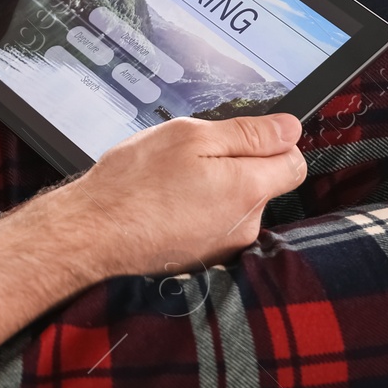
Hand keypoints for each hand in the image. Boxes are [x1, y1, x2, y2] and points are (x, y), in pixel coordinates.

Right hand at [42, 113, 307, 283]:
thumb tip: (291, 129)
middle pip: (264, 184)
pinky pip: (214, 224)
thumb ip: (248, 133)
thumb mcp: (190, 136)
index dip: (272, 144)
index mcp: (249, 189)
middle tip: (191, 159)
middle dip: (238, 167)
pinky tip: (167, 206)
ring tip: (172, 185)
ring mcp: (225, 246)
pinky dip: (197, 212)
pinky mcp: (204, 258)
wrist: (93, 232)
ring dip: (215, 190)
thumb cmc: (135, 181)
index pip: (294, 163)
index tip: (239, 139)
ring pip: (237, 204)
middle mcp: (245, 224)